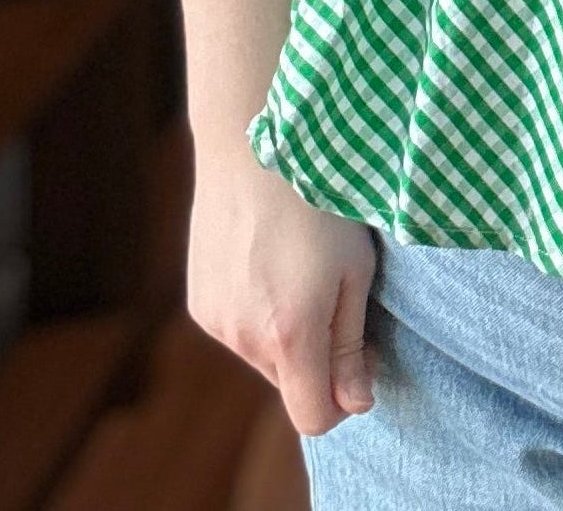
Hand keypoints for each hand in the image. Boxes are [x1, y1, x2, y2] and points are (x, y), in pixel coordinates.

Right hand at [185, 147, 379, 437]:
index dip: (344, 400)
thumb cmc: (319, 200)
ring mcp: (217, 322)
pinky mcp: (200, 303)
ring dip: (285, 333)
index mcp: (290, 335)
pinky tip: (267, 259)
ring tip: (298, 266)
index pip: (314, 418)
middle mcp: (245, 339)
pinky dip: (257, 312)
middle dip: (316, 358)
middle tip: (335, 293)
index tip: (362, 357)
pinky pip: (238, 329)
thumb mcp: (356, 269)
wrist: (252, 145)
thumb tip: (356, 403)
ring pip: (263, 356)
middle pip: (290, 384)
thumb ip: (351, 345)